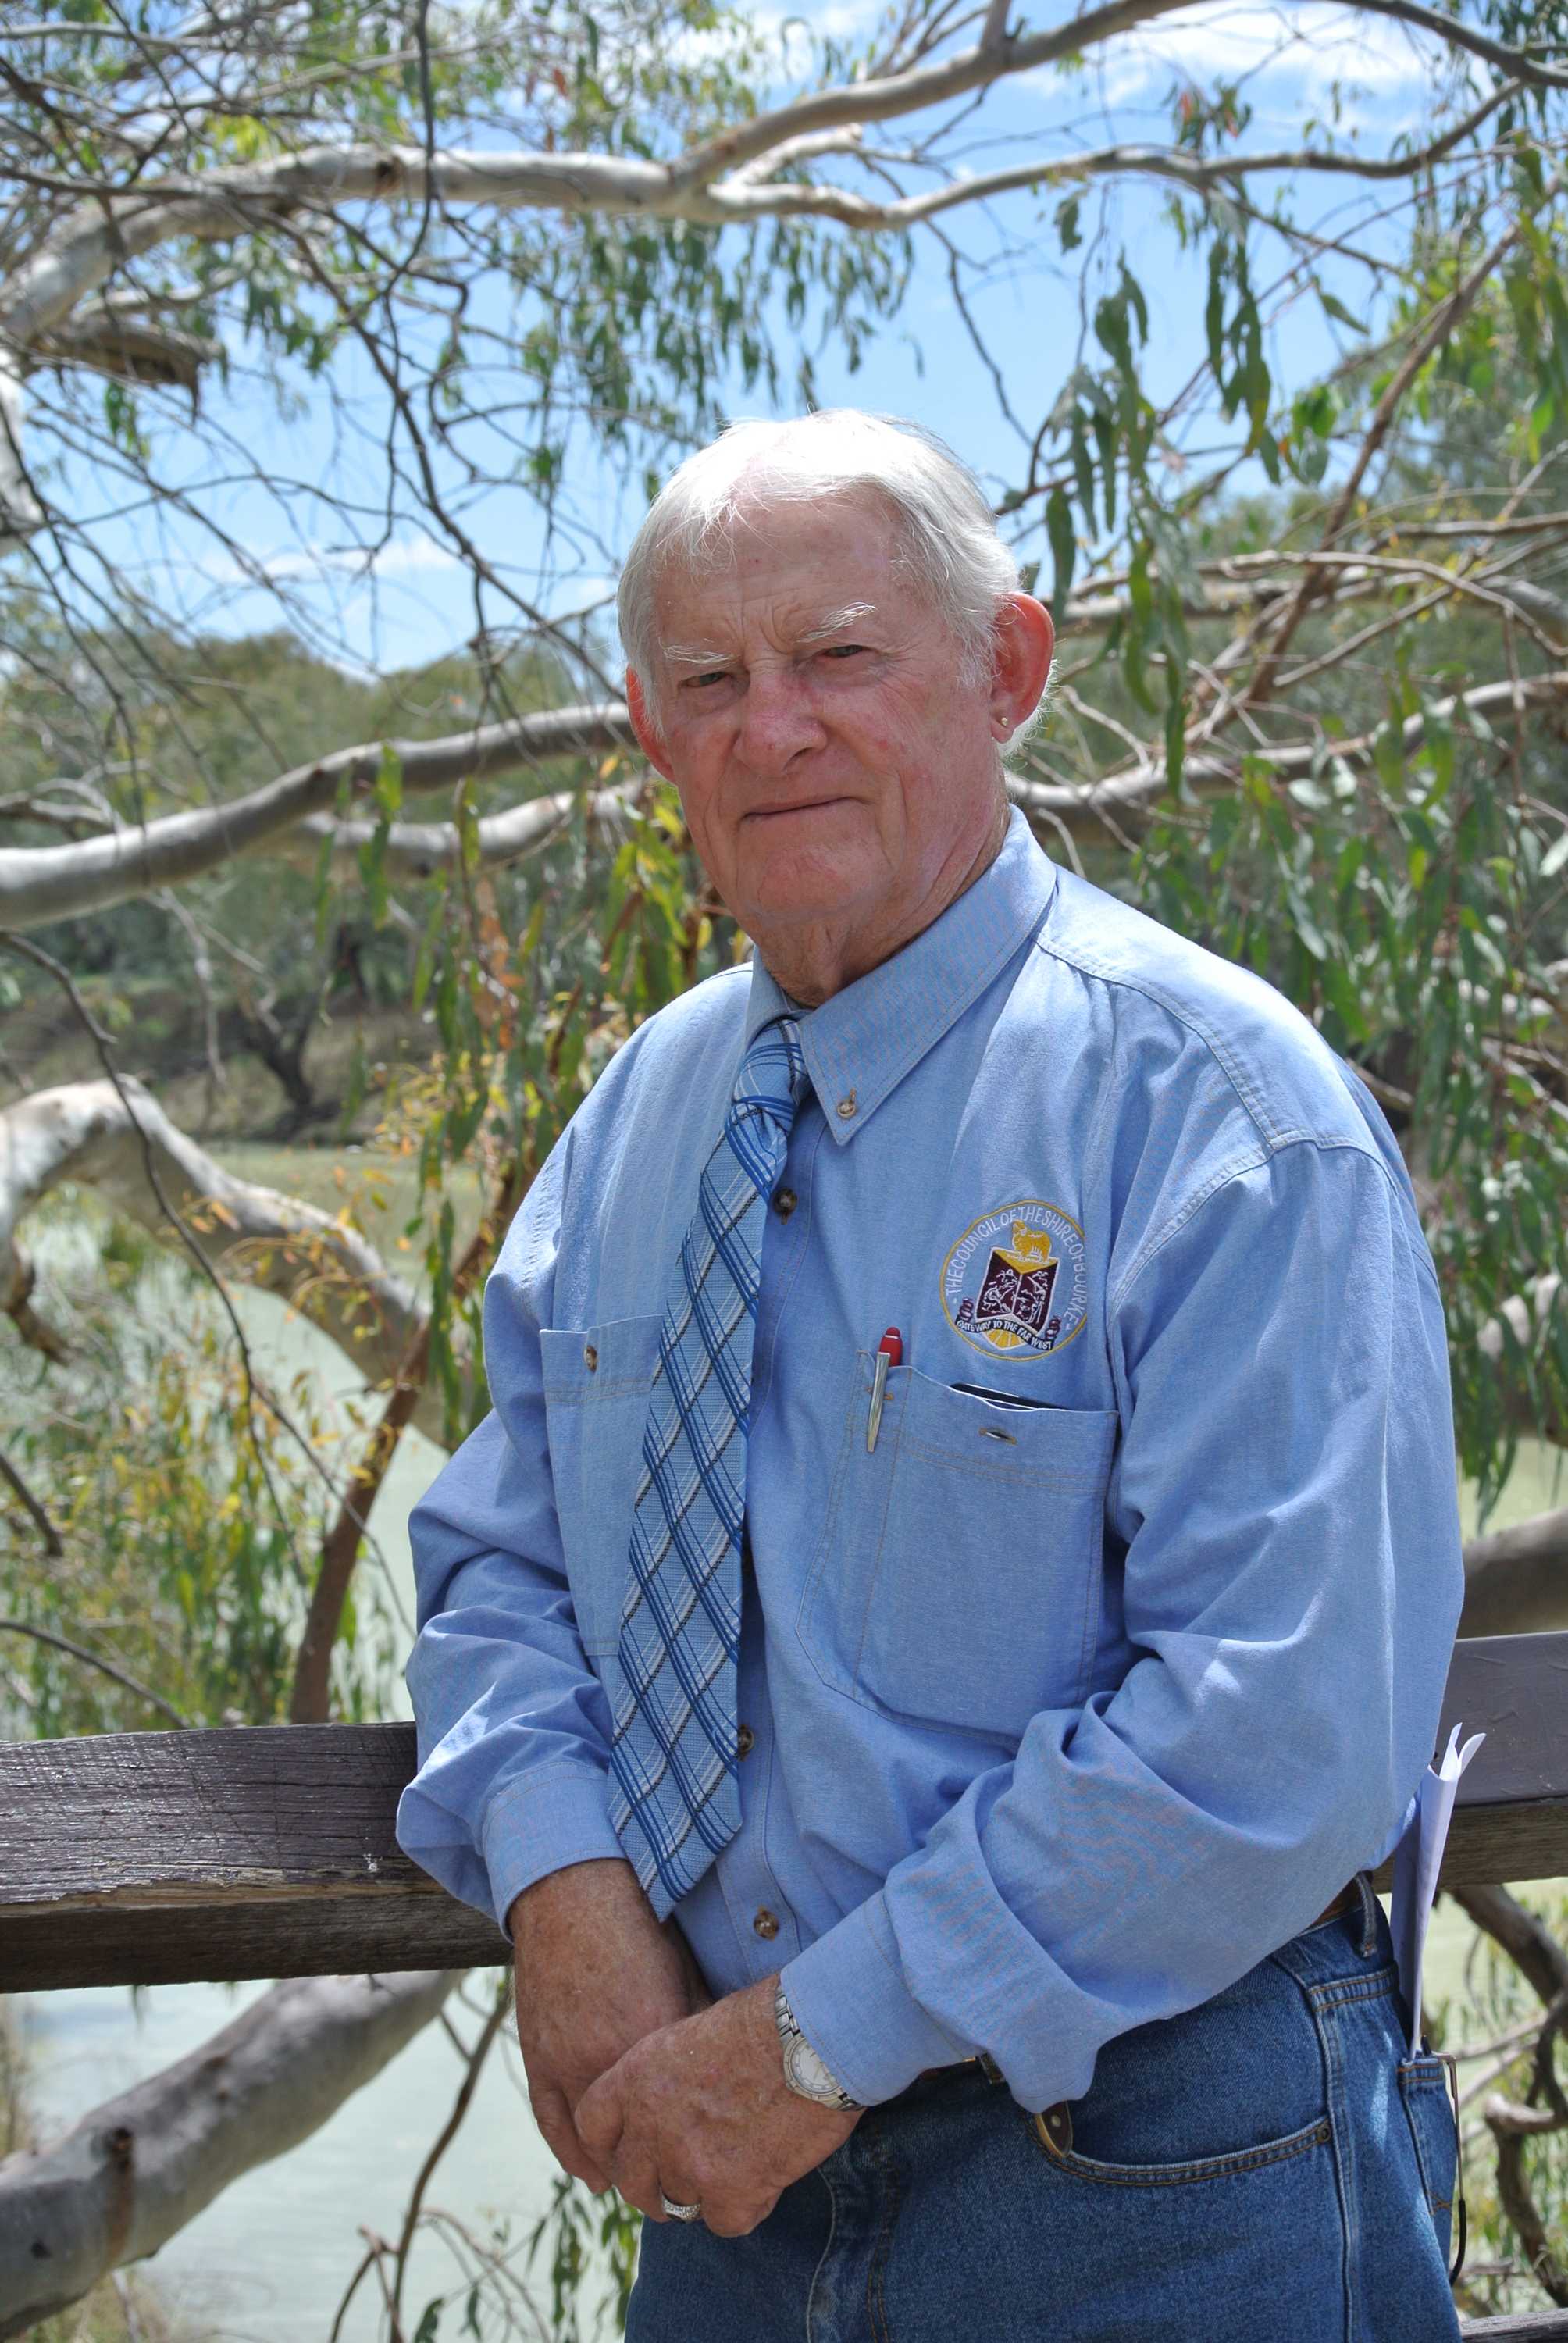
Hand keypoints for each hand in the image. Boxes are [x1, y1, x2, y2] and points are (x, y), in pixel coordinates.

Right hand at [508, 1857, 709, 2190]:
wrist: (572, 1894)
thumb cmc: (638, 1927)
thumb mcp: (684, 1974)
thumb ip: (698, 2029)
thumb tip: (728, 2067)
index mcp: (649, 2038)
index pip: (679, 2112)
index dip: (698, 2138)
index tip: (717, 2156)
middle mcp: (605, 2059)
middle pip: (637, 2138)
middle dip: (661, 2162)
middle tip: (686, 2184)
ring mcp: (564, 2062)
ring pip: (593, 2142)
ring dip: (619, 2167)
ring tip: (645, 2186)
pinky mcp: (536, 2058)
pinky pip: (553, 2125)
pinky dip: (573, 2157)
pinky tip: (594, 2180)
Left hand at [575, 1976, 860, 2235]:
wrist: (812, 2037)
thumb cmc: (765, 2021)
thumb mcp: (693, 2034)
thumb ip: (665, 2077)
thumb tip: (667, 2106)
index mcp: (637, 2077)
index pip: (592, 2127)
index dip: (610, 2146)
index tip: (628, 2154)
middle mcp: (652, 2125)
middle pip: (633, 2183)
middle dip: (656, 2187)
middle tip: (687, 2178)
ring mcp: (688, 2164)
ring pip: (679, 2207)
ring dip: (704, 2195)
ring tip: (736, 2169)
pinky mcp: (731, 2193)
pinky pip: (724, 2223)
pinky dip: (746, 2207)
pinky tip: (767, 2178)